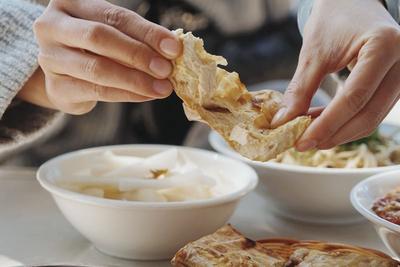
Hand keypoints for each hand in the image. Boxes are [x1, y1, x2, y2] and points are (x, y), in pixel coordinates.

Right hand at [33, 0, 180, 113]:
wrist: (65, 75)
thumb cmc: (94, 48)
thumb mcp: (113, 34)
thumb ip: (138, 37)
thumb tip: (172, 49)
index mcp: (70, 4)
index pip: (115, 16)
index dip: (147, 32)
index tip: (174, 48)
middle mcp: (52, 27)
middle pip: (100, 37)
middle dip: (138, 54)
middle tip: (166, 69)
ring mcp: (49, 58)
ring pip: (98, 68)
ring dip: (136, 80)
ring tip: (162, 88)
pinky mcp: (56, 87)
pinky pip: (97, 91)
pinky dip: (127, 94)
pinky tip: (147, 95)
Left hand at [271, 0, 399, 150]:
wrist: (351, 4)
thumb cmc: (333, 20)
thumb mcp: (313, 53)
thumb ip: (300, 91)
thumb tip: (284, 123)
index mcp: (384, 46)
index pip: (354, 98)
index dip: (326, 125)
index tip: (301, 141)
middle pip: (367, 114)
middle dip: (332, 134)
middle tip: (303, 144)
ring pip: (371, 117)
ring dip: (338, 131)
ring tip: (309, 135)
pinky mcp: (394, 84)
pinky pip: (371, 111)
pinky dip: (345, 121)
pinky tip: (322, 124)